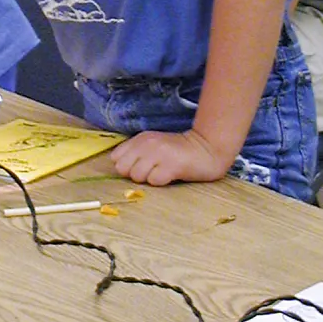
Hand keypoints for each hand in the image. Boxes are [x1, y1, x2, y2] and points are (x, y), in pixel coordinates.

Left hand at [110, 129, 229, 187]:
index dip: (125, 166)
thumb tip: (120, 168)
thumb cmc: (178, 152)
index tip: (138, 167)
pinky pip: (154, 181)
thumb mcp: (154, 145)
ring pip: (137, 176)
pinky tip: (171, 175)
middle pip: (123, 168)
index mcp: (141, 139)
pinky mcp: (172, 166)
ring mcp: (159, 154)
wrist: (206, 149)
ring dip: (148, 179)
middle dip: (133, 174)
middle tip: (150, 172)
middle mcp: (147, 144)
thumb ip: (136, 153)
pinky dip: (160, 182)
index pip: (116, 157)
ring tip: (162, 173)